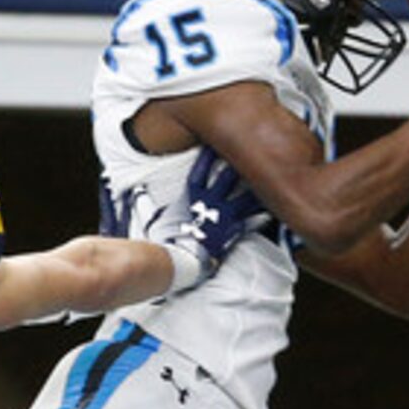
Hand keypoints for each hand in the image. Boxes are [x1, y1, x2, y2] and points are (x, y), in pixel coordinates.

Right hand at [150, 147, 275, 288]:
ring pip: (244, 196)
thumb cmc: (173, 242)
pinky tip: (270, 209)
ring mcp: (223, 215)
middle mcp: (210, 203)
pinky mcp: (233, 229)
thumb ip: (151, 203)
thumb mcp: (159, 219)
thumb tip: (137, 193)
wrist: (184, 261)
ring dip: (256, 186)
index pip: (199, 173)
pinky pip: (251, 219)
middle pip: (227, 178)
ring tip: (271, 176)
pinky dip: (261, 214)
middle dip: (238, 164)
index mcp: (192, 199)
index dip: (206, 159)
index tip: (212, 147)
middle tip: (250, 150)